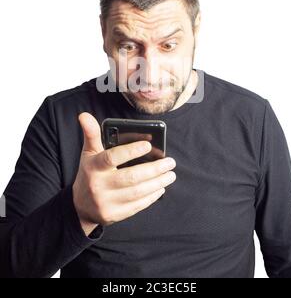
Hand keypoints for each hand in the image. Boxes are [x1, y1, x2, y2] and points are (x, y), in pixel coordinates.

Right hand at [72, 112, 175, 235]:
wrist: (81, 206)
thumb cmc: (90, 173)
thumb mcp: (88, 153)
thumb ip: (91, 134)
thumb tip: (84, 115)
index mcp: (93, 166)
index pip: (112, 157)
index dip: (131, 151)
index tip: (148, 145)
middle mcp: (99, 185)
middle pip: (131, 177)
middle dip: (154, 169)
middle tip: (170, 162)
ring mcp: (107, 202)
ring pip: (137, 192)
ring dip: (158, 183)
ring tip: (170, 174)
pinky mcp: (114, 215)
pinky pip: (137, 205)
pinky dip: (151, 196)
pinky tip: (160, 188)